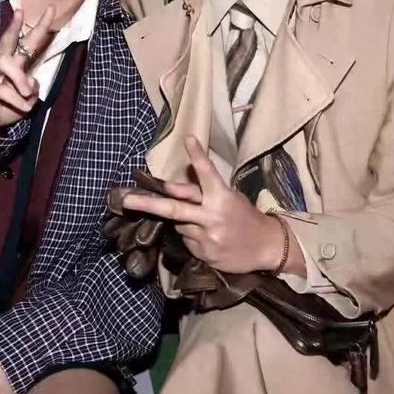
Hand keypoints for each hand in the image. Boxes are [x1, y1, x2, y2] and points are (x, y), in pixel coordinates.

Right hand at [0, 5, 54, 133]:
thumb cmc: (6, 108)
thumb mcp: (27, 100)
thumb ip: (32, 89)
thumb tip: (31, 80)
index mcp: (14, 65)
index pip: (27, 43)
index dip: (39, 27)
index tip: (51, 9)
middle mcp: (0, 65)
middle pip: (8, 42)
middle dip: (15, 26)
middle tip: (21, 10)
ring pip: (6, 63)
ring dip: (20, 78)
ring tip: (27, 92)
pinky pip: (3, 90)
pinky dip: (17, 100)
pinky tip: (23, 108)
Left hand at [122, 136, 303, 274]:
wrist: (266, 247)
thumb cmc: (244, 216)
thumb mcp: (229, 198)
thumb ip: (201, 192)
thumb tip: (170, 188)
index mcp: (223, 197)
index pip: (207, 173)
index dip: (198, 156)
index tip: (189, 139)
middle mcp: (213, 216)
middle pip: (175, 209)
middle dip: (148, 204)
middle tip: (127, 200)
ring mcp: (208, 237)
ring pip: (179, 225)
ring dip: (183, 221)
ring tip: (204, 223)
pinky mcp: (205, 254)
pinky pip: (187, 241)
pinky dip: (191, 236)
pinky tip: (208, 237)